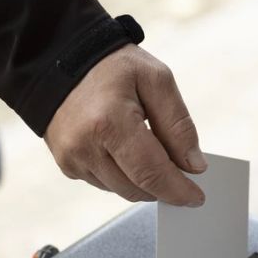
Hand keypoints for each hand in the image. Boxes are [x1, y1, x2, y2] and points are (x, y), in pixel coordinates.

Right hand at [44, 44, 207, 206]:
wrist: (62, 60)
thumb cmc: (112, 66)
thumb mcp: (156, 79)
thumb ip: (178, 124)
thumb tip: (193, 166)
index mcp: (109, 121)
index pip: (151, 172)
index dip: (177, 190)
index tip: (196, 197)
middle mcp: (85, 145)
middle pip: (137, 188)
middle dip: (163, 186)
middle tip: (179, 169)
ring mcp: (72, 158)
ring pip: (122, 191)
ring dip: (142, 181)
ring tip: (147, 148)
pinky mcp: (67, 165)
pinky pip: (105, 184)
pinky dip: (122, 175)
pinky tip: (123, 149)